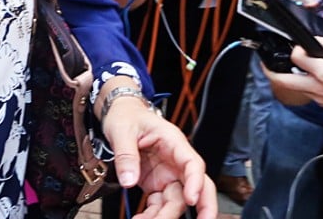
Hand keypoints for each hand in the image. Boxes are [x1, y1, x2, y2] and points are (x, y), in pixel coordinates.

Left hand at [102, 97, 216, 217]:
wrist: (120, 114)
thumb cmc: (127, 116)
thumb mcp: (122, 130)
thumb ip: (126, 155)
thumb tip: (128, 180)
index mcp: (173, 142)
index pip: (193, 164)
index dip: (196, 182)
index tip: (191, 199)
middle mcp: (175, 161)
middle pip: (196, 187)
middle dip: (202, 207)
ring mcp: (167, 175)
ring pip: (176, 201)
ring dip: (165, 216)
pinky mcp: (156, 184)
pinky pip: (159, 204)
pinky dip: (152, 215)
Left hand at [270, 38, 322, 119]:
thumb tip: (315, 41)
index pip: (295, 57)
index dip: (297, 48)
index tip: (303, 44)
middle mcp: (316, 88)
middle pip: (282, 81)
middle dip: (270, 70)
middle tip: (265, 61)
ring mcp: (319, 99)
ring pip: (294, 87)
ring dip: (288, 76)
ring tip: (291, 64)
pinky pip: (308, 92)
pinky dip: (304, 82)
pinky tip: (316, 75)